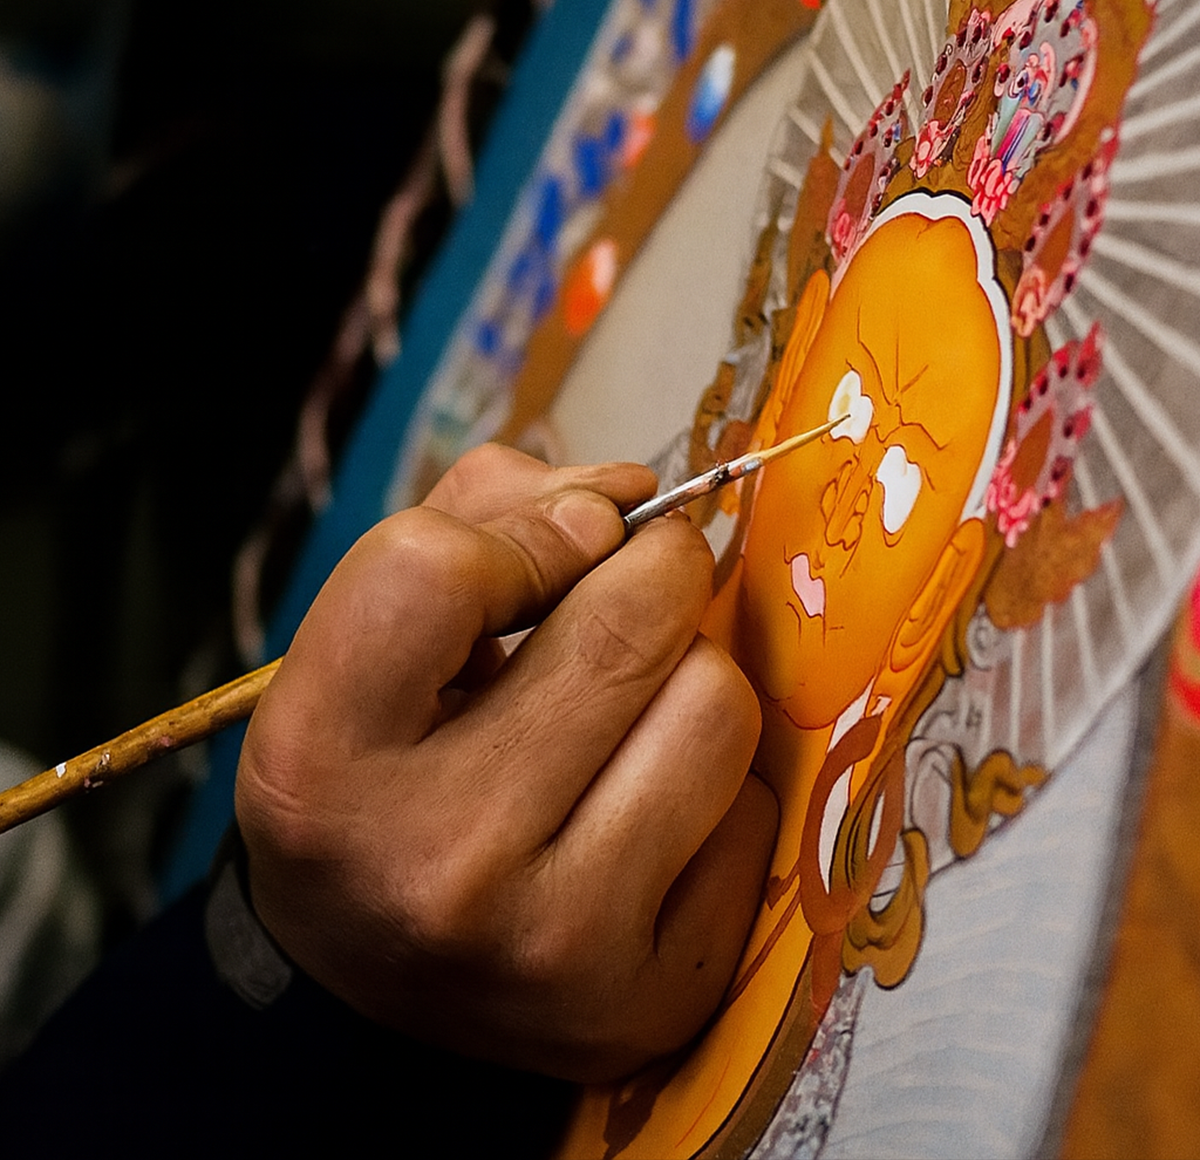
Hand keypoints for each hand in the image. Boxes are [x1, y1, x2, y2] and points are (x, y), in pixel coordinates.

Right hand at [235, 443, 775, 1082]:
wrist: (374, 997)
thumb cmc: (377, 783)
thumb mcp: (367, 649)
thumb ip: (480, 519)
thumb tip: (631, 489)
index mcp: (322, 762)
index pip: (439, 569)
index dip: (526, 526)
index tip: (561, 540)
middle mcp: (438, 863)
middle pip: (628, 622)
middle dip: (648, 570)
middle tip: (626, 589)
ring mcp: (559, 946)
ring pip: (718, 705)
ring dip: (688, 674)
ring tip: (625, 715)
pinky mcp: (658, 1000)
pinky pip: (754, 807)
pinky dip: (712, 781)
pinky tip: (646, 813)